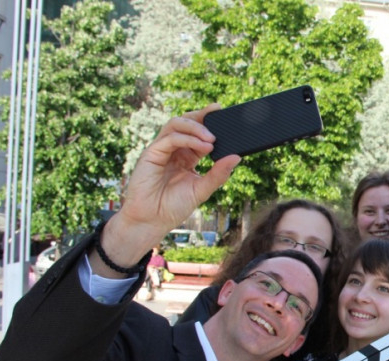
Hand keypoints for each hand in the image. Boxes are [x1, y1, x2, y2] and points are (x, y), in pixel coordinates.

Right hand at [104, 105, 240, 260]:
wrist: (152, 221)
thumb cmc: (173, 207)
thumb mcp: (202, 190)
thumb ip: (218, 174)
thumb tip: (237, 157)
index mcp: (186, 156)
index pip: (198, 133)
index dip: (208, 121)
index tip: (223, 112)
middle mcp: (173, 150)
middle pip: (185, 122)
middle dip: (202, 116)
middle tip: (218, 113)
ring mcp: (161, 150)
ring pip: (176, 124)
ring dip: (196, 127)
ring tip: (212, 139)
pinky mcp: (151, 154)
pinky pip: (170, 138)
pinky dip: (187, 139)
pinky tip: (202, 146)